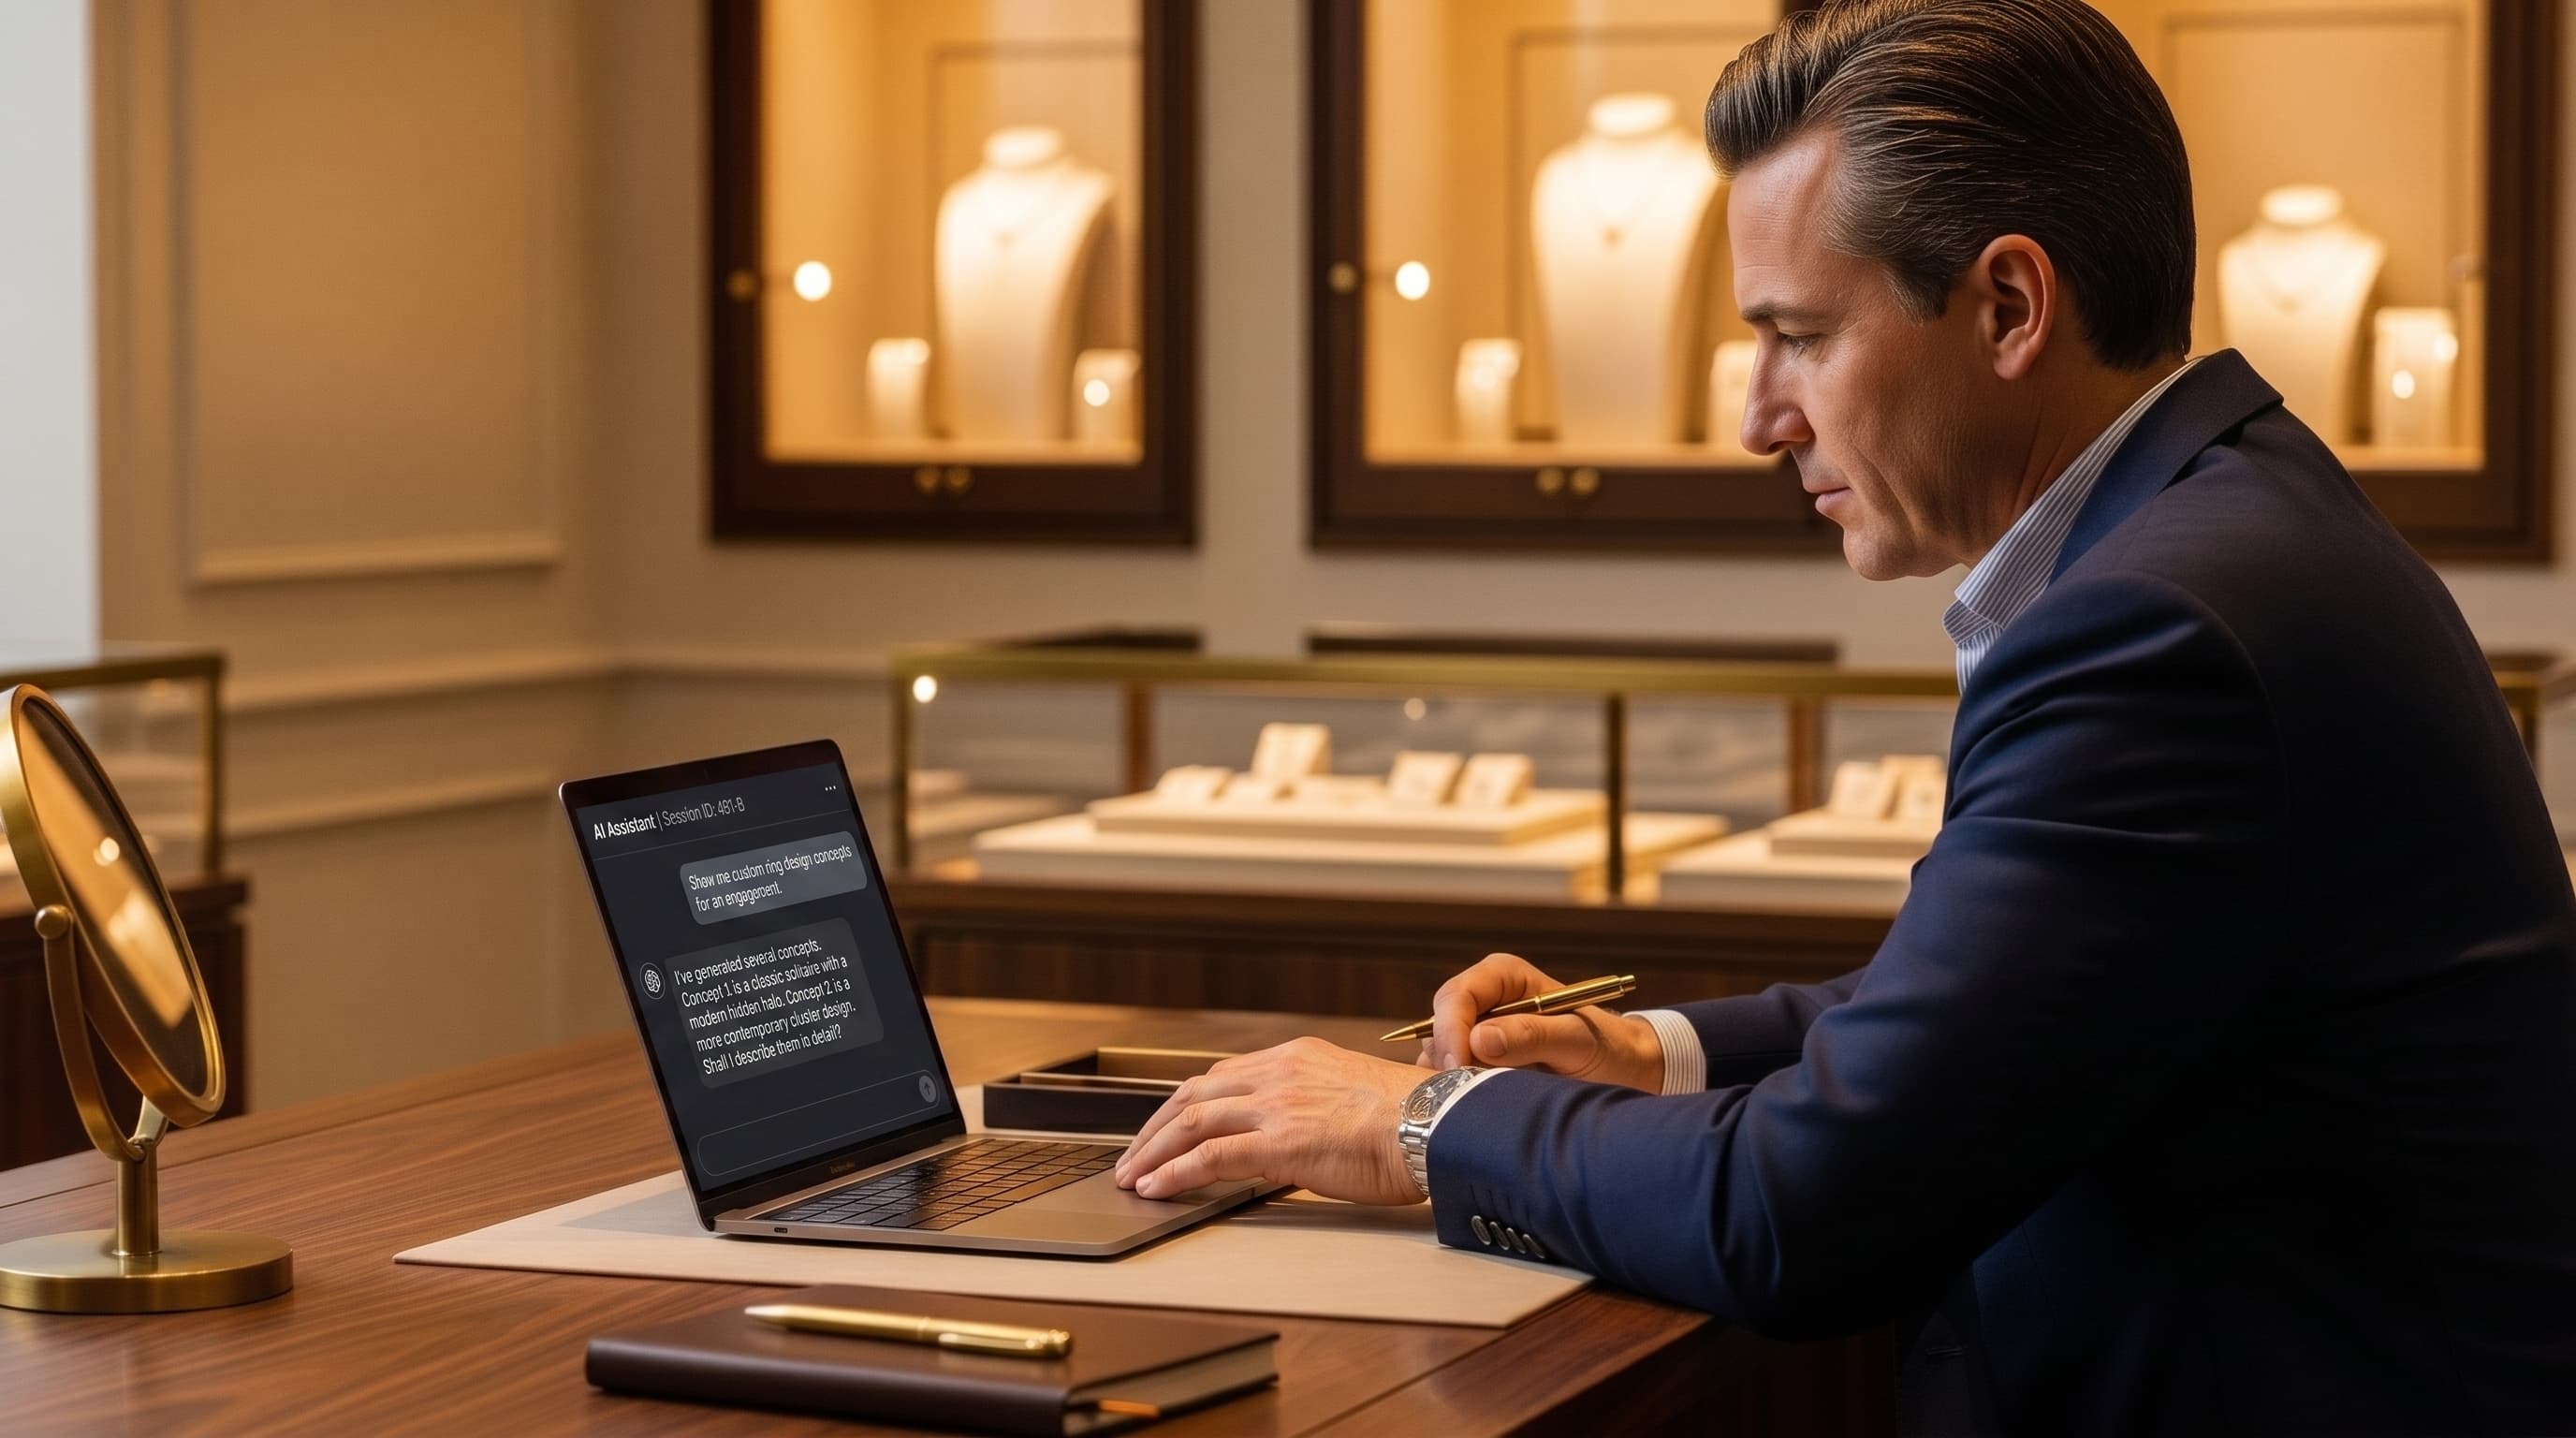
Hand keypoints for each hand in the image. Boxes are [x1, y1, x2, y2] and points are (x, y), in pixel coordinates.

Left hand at [1113, 1037, 1426, 1205]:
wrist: (1437, 1125)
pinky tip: (1156, 1188)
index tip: (1166, 1126)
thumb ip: (1316, 1105)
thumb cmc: (1412, 1119)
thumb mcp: (1354, 1096)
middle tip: (1134, 1155)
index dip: (1185, 1104)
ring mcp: (1276, 1104)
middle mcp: (1279, 1073)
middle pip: (1193, 1094)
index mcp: (1296, 1057)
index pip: (1221, 1075)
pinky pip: (1210, 1156)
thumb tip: (1300, 1133)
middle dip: (1155, 1127)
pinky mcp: (1279, 1141)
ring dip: (1153, 1152)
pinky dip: (1175, 1172)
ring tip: (1132, 1177)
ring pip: (1191, 1121)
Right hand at [1417, 952, 1664, 1092]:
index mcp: (1504, 977)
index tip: (1458, 1067)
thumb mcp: (1577, 1041)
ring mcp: (1475, 1033)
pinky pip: (1447, 1078)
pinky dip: (1456, 1094)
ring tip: (1490, 1099)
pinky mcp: (1474, 1064)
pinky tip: (1484, 1107)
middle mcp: (1484, 1001)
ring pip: (1439, 1055)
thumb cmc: (1607, 1049)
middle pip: (1440, 1024)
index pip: (1457, 995)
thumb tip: (1479, 1039)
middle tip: (1469, 1091)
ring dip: (1453, 1079)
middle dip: (1450, 1058)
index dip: (1451, 1030)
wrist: (1622, 1074)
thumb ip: (1532, 1035)